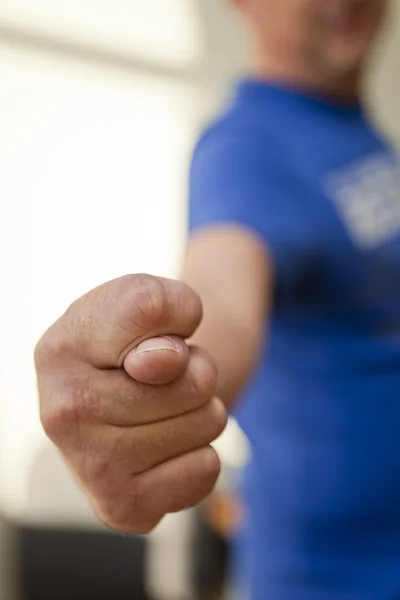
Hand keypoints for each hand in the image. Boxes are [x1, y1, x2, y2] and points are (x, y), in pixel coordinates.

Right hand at [34, 274, 226, 533]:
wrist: (125, 398)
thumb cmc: (137, 342)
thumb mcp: (149, 299)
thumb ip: (160, 304)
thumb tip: (163, 362)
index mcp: (61, 349)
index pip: (148, 308)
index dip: (176, 316)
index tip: (157, 331)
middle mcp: (62, 412)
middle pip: (196, 381)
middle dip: (197, 373)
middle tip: (165, 378)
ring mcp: (88, 466)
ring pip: (207, 423)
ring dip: (200, 412)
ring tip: (164, 410)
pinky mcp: (120, 506)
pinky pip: (205, 469)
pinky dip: (198, 455)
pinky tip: (163, 449)